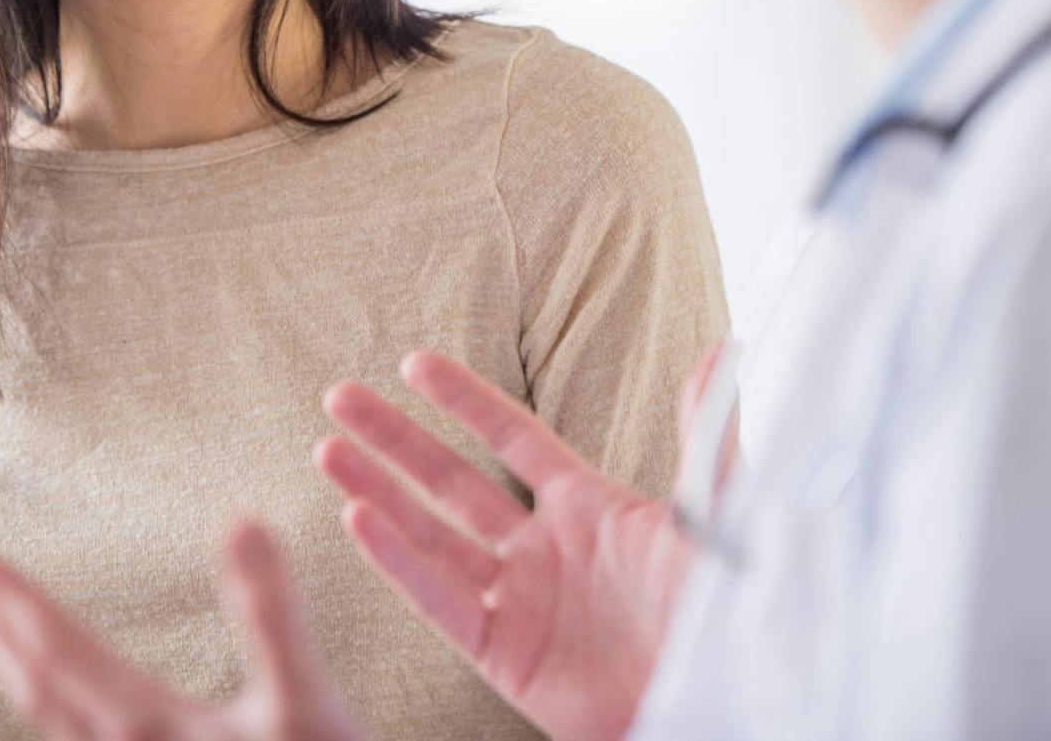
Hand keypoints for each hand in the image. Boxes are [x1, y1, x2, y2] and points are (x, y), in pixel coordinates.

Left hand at [0, 521, 365, 740]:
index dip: (13, 600)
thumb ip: (272, 614)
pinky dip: (58, 717)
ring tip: (2, 629)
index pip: (59, 651)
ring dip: (21, 668)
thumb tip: (243, 522)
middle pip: (40, 686)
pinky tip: (70, 711)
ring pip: (54, 724)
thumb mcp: (306, 701)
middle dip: (0, 626)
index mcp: (149, 726)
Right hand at [315, 346, 731, 740]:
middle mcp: (545, 549)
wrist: (717, 700)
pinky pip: (440, 600)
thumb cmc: (724, 614)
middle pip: (452, 480)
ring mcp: (521, 602)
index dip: (464, 400)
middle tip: (340, 397)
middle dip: (396, 438)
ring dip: (377, 491)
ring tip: (326, 449)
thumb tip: (721, 351)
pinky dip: (397, 561)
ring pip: (431, 535)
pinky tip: (359, 517)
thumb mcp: (720, 518)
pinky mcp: (505, 655)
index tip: (413, 362)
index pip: (513, 438)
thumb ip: (705, 436)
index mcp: (591, 509)